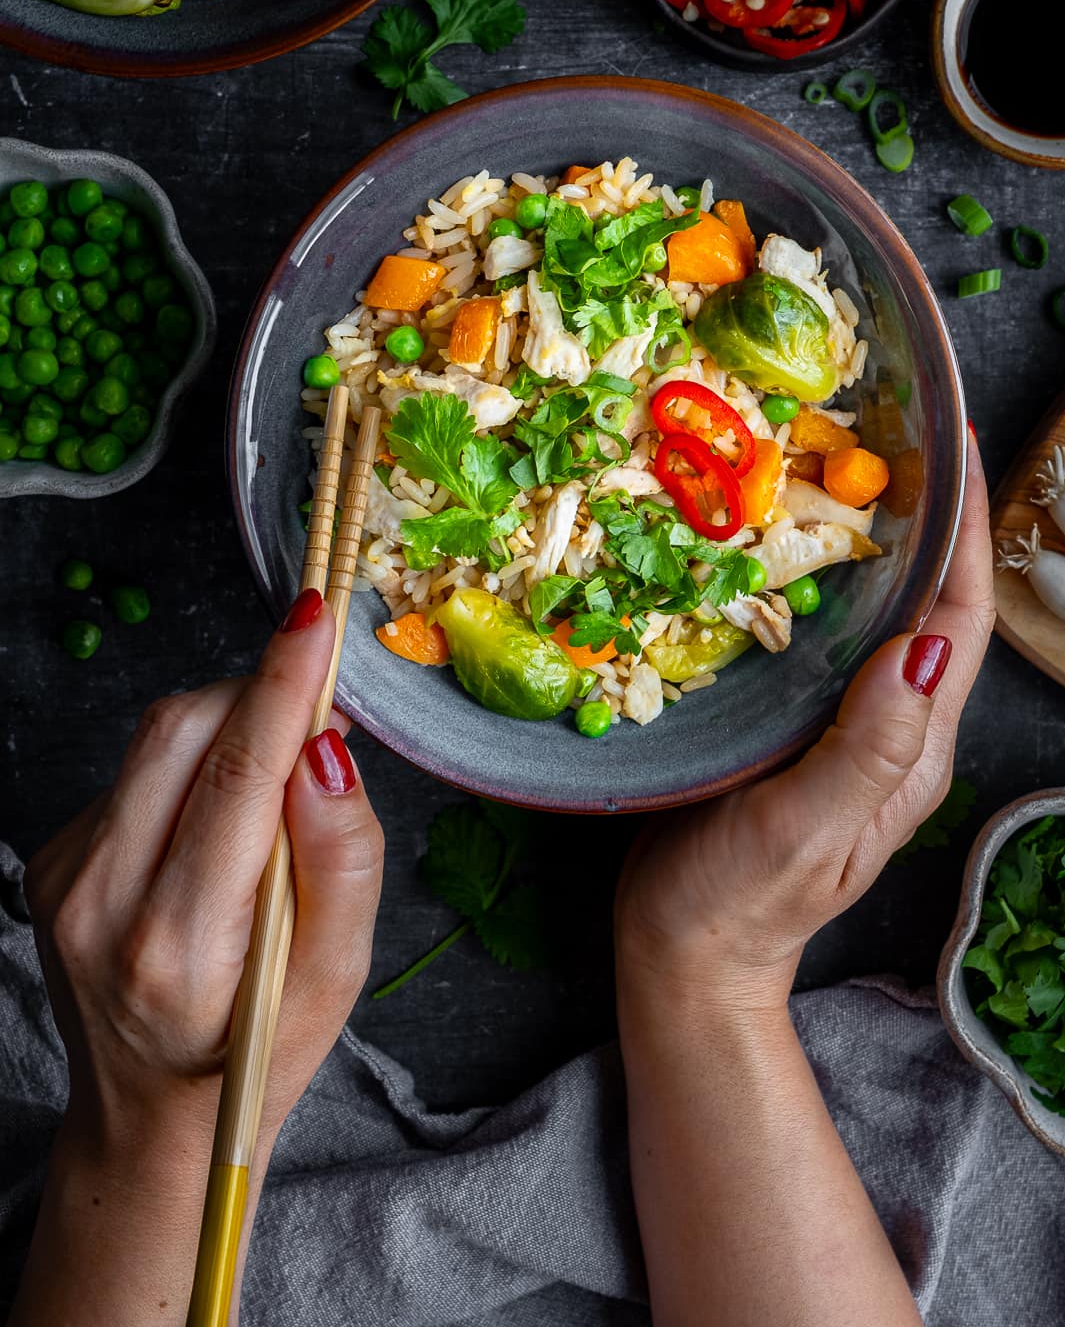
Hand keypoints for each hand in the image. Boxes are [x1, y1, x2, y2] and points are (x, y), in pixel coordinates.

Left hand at [23, 593, 384, 1168]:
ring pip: (157, 738)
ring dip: (230, 730)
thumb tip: (327, 749)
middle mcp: (99, 902)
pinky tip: (218, 826)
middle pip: (183, 731)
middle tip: (321, 719)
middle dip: (259, 696)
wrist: (150, 1116)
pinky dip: (194, 768)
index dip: (281, 684)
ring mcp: (62, 878)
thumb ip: (342, 859)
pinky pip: (138, 770)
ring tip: (277, 784)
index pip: (236, 774)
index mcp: (176, 943)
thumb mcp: (336, 975)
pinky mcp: (52, 860)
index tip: (317, 618)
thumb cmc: (259, 1047)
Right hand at [615, 429, 992, 1013]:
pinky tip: (782, 542)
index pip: (960, 621)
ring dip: (877, 537)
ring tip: (846, 463)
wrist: (687, 956)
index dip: (965, 531)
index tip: (950, 447)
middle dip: (927, 515)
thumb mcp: (807, 825)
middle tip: (894, 431)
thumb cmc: (742, 899)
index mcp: (912, 746)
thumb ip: (869, 744)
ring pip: (880, 612)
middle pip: (932, 604)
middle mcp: (893, 727)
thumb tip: (925, 645)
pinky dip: (820, 576)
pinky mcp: (799, 724)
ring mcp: (847, 726)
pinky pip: (828, 634)